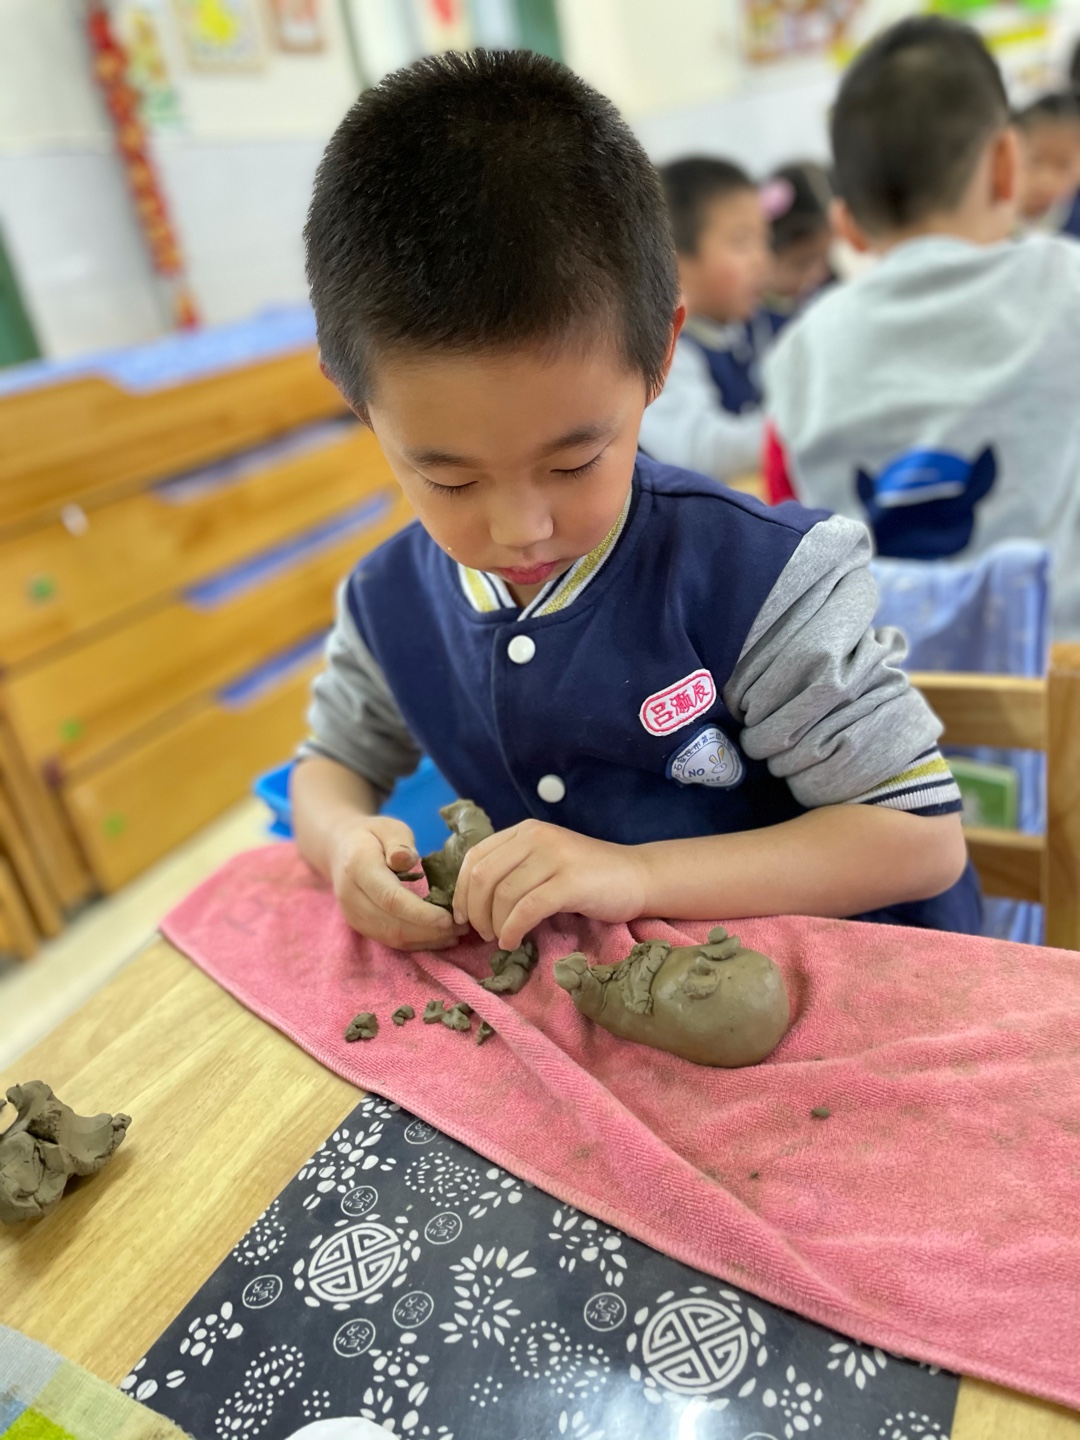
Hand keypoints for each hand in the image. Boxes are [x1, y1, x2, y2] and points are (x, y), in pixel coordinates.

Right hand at [330, 815, 467, 950]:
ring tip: (456, 933)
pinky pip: (389, 940)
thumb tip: (406, 859)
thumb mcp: (388, 828)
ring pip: (392, 937)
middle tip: (463, 926)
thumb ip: (399, 843)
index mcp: (358, 867)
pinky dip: (416, 943)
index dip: (420, 913)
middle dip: (430, 931)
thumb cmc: (372, 835)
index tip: (448, 919)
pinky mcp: (360, 926)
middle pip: (392, 923)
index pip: (390, 898)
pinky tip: (439, 937)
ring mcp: (353, 914)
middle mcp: (351, 896)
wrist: (341, 848)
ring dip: (426, 940)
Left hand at [453, 819, 647, 950]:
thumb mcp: (545, 862)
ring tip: (501, 939)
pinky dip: (512, 930)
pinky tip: (513, 941)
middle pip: (483, 876)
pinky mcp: (570, 882)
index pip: (475, 856)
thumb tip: (472, 901)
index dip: (461, 890)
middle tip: (483, 934)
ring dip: (494, 924)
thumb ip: (514, 870)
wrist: (638, 877)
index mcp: (525, 831)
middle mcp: (536, 837)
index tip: (463, 917)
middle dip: (475, 911)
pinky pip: (526, 909)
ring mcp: (554, 857)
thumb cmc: (589, 877)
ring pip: (502, 894)